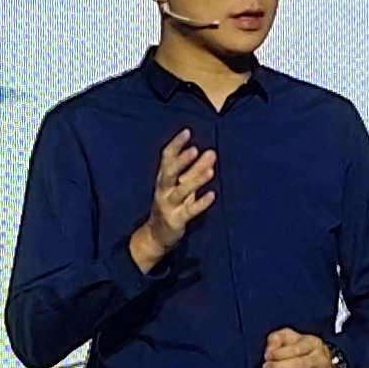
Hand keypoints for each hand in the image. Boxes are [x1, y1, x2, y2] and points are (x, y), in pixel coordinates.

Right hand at [133, 130, 215, 268]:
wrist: (156, 235)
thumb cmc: (171, 204)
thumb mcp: (179, 186)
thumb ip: (193, 171)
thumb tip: (210, 153)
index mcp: (164, 178)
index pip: (166, 158)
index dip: (176, 145)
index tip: (187, 132)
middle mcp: (163, 190)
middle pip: (170, 173)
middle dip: (182, 161)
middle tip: (195, 149)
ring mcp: (169, 205)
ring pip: (182, 191)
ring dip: (195, 180)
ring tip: (210, 170)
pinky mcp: (176, 220)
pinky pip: (190, 211)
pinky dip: (200, 203)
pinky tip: (212, 195)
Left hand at [263, 328, 340, 367]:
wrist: (316, 361)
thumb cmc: (297, 348)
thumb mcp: (285, 337)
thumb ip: (276, 340)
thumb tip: (270, 352)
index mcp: (313, 343)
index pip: (297, 349)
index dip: (280, 354)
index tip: (267, 357)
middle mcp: (321, 359)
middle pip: (301, 364)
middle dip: (280, 367)